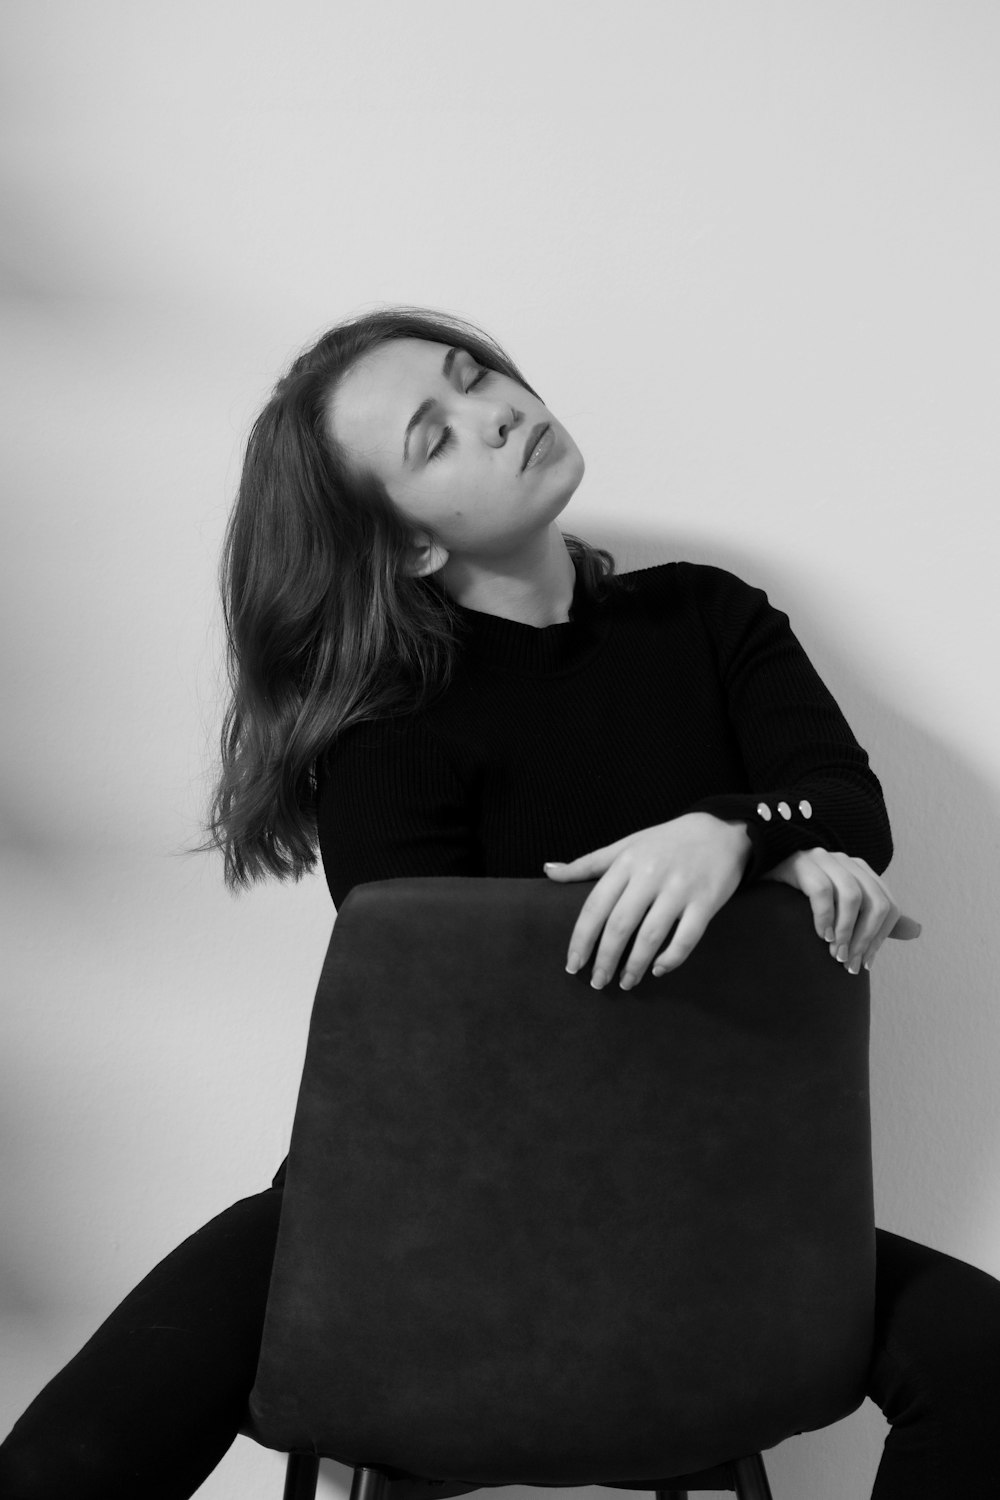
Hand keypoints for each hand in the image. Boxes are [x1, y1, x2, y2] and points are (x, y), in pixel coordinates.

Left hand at [543, 813, 751, 988]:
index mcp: (626, 862)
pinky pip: (687, 937)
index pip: (595, 906)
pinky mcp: (706, 901)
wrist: (721, 830)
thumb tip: (547, 871)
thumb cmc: (665, 842)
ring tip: (625, 983)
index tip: (572, 965)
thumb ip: (587, 863)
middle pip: (620, 925)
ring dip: (635, 965)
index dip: (581, 939)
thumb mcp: (625, 846)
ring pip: (651, 935)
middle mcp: (650, 875)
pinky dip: (671, 958)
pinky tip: (658, 970)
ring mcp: (679, 888)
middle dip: (604, 959)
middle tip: (597, 983)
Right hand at [762, 848, 920, 972]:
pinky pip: (822, 891)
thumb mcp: (841, 913)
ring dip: (846, 931)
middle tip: (849, 963)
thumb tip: (916, 930)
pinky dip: (825, 917)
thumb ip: (875, 920)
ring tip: (835, 953)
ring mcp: (824, 858)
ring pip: (852, 895)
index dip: (880, 938)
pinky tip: (820, 935)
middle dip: (866, 937)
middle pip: (876, 901)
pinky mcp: (800, 862)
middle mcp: (847, 861)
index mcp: (861, 872)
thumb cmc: (801, 905)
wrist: (760, 888)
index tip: (865, 964)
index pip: (888, 906)